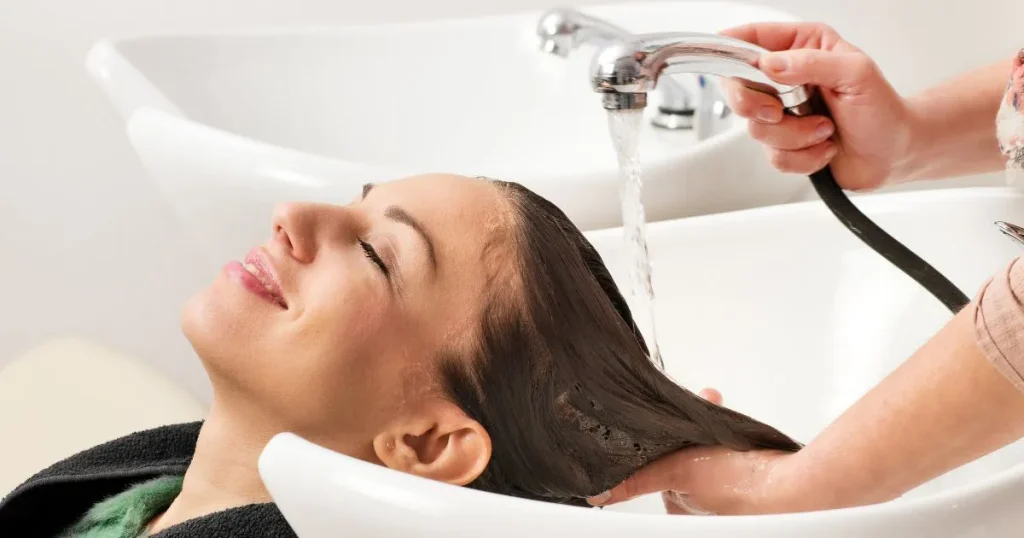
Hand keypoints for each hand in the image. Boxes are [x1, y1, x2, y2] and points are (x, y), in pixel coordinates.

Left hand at [587, 388, 810, 515]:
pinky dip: (728, 430)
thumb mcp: (676, 474)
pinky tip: (730, 418)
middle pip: (685, 455)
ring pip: (707, 448)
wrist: (795, 484)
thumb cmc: (741, 486)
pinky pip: (730, 448)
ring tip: (714, 403)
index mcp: (684, 511)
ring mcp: (731, 491)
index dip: (664, 442)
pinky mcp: (754, 477)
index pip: (661, 470)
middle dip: (688, 427)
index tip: (667, 420)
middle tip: (700, 403)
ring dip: (708, 423)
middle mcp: (706, 506)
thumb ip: (639, 480)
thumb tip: (601, 495)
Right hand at [718, 22, 914, 190]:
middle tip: (782, 112)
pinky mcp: (784, 144)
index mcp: (801, 47)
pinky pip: (773, 156)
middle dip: (759, 108)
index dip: (731, 49)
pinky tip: (824, 146)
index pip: (751, 39)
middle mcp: (785, 78)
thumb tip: (771, 64)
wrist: (893, 152)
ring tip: (825, 130)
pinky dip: (803, 157)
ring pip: (757, 129)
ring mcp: (782, 113)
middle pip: (738, 89)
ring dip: (795, 136)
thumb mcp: (856, 73)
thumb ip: (812, 63)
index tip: (726, 62)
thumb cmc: (882, 109)